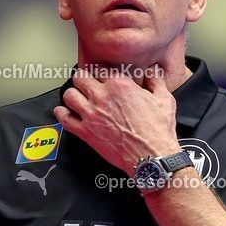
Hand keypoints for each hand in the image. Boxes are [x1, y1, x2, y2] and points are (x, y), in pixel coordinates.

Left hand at [54, 67, 179, 173]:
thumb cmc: (158, 131)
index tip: (100, 74)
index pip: (100, 68)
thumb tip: (152, 72)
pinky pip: (64, 119)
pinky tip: (63, 112)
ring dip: (72, 95)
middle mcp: (102, 96)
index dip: (100, 70)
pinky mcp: (85, 132)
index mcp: (120, 85)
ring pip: (69, 95)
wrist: (151, 157)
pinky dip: (61, 114)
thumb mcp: (164, 100)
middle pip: (80, 78)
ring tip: (76, 97)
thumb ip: (155, 81)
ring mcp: (91, 114)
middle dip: (83, 79)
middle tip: (85, 83)